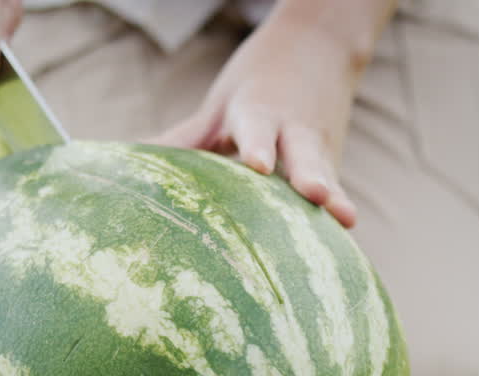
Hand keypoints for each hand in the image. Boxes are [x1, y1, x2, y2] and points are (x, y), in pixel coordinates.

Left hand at [153, 1, 394, 228]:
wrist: (321, 45)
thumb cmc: (257, 83)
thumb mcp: (220, 104)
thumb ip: (187, 138)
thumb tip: (132, 160)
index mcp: (260, 112)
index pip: (258, 129)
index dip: (259, 147)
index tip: (259, 165)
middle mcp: (294, 131)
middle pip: (302, 153)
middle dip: (309, 174)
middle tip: (315, 192)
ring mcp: (320, 148)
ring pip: (326, 172)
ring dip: (334, 196)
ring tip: (345, 217)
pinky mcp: (334, 163)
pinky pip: (335, 189)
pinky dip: (338, 207)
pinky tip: (346, 227)